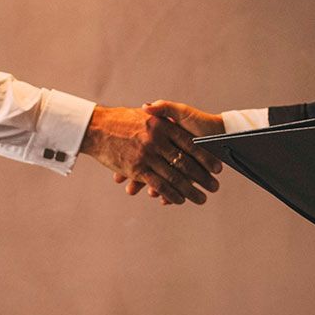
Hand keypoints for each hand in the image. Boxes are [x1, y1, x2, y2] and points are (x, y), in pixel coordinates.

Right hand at [80, 105, 222, 204]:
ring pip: (174, 177)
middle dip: (203, 177)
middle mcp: (157, 141)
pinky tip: (179, 200)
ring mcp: (147, 156)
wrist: (97, 127)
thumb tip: (177, 122)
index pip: (190, 145)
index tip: (217, 168)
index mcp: (162, 126)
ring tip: (202, 198)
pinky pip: (158, 185)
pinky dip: (170, 194)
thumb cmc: (121, 120)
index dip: (206, 157)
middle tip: (215, 187)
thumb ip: (163, 114)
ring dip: (190, 190)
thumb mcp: (145, 113)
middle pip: (186, 163)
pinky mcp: (137, 169)